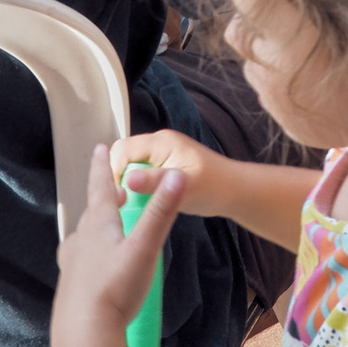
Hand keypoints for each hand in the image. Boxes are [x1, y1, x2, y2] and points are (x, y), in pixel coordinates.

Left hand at [52, 143, 184, 346]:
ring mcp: (71, 264)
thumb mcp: (144, 248)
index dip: (102, 167)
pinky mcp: (70, 286)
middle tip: (117, 192)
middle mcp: (80, 239)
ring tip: (107, 228)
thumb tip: (178, 174)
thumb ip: (161, 212)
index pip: (100, 187)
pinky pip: (79, 260)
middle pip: (92, 212)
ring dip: (96, 227)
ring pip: (84, 236)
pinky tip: (96, 267)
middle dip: (104, 199)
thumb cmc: (116, 287)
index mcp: (98, 225)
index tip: (100, 148)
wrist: (84, 332)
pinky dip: (89, 254)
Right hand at [110, 128, 228, 215]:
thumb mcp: (183, 188)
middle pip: (124, 155)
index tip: (116, 196)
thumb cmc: (212, 188)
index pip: (123, 149)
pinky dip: (138, 185)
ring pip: (131, 164)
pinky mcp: (163, 166)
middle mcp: (158, 143)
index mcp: (161, 142)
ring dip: (128, 182)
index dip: (114, 170)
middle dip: (118, 176)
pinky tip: (140, 202)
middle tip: (121, 202)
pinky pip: (141, 172)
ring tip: (129, 204)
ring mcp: (161, 154)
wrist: (234, 191)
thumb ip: (155, 183)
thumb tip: (127, 179)